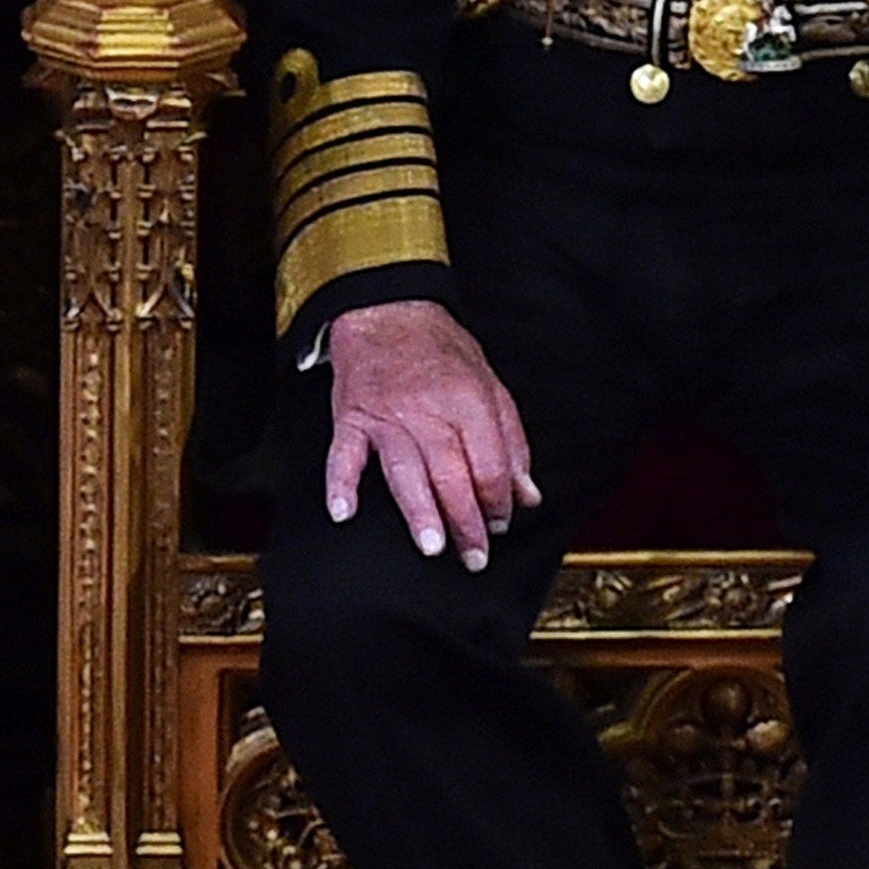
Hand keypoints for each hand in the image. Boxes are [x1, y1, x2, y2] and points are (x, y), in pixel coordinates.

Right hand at [321, 299, 537, 569]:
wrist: (388, 312)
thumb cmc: (440, 350)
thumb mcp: (490, 384)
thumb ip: (511, 442)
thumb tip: (527, 494)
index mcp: (468, 400)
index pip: (489, 462)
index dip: (499, 500)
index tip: (500, 522)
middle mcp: (428, 409)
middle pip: (452, 473)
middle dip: (466, 520)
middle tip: (474, 556)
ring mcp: (386, 416)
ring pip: (405, 469)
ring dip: (419, 509)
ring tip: (431, 545)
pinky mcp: (352, 418)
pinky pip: (344, 455)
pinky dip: (340, 484)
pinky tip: (344, 512)